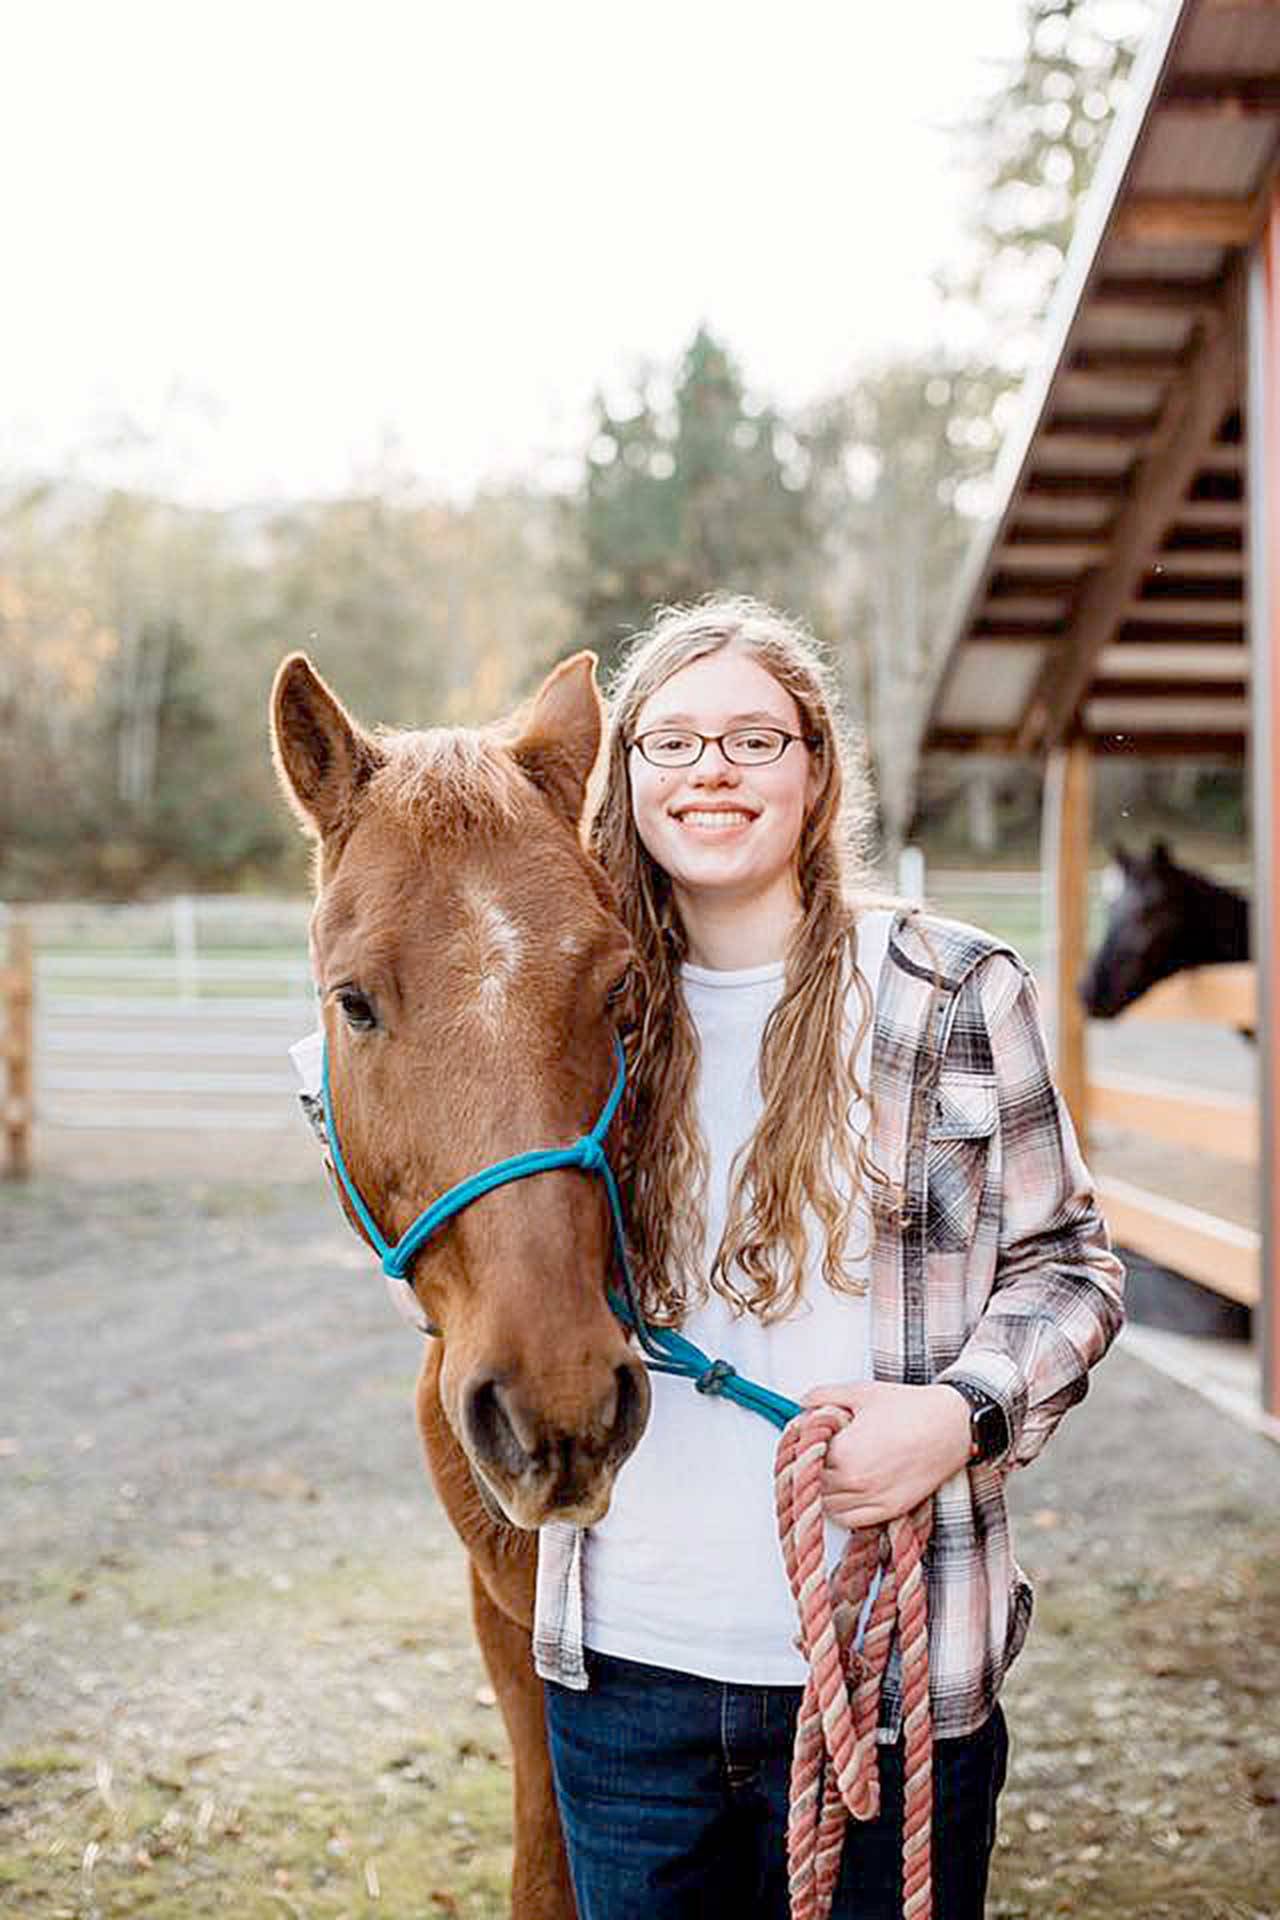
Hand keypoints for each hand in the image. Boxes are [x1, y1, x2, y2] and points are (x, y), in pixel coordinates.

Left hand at [799, 1381, 972, 1528]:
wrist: (952, 1424)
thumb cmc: (910, 1408)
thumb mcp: (861, 1393)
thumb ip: (823, 1396)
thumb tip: (802, 1404)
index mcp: (845, 1454)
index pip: (804, 1460)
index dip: (803, 1447)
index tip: (808, 1437)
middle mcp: (857, 1482)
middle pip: (814, 1485)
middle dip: (813, 1468)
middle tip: (821, 1450)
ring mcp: (875, 1500)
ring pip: (829, 1507)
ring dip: (824, 1491)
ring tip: (834, 1468)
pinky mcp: (890, 1509)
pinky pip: (852, 1520)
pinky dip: (842, 1509)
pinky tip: (846, 1488)